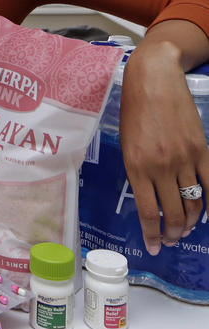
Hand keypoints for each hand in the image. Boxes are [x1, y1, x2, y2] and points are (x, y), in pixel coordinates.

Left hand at [120, 38, 208, 254]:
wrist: (153, 81)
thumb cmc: (133, 111)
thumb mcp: (126, 144)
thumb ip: (138, 170)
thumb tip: (149, 194)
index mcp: (136, 167)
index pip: (148, 212)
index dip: (152, 234)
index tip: (154, 247)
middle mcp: (160, 167)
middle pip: (173, 212)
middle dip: (173, 232)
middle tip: (172, 240)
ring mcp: (183, 159)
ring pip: (193, 202)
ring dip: (191, 221)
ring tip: (186, 230)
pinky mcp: (201, 150)